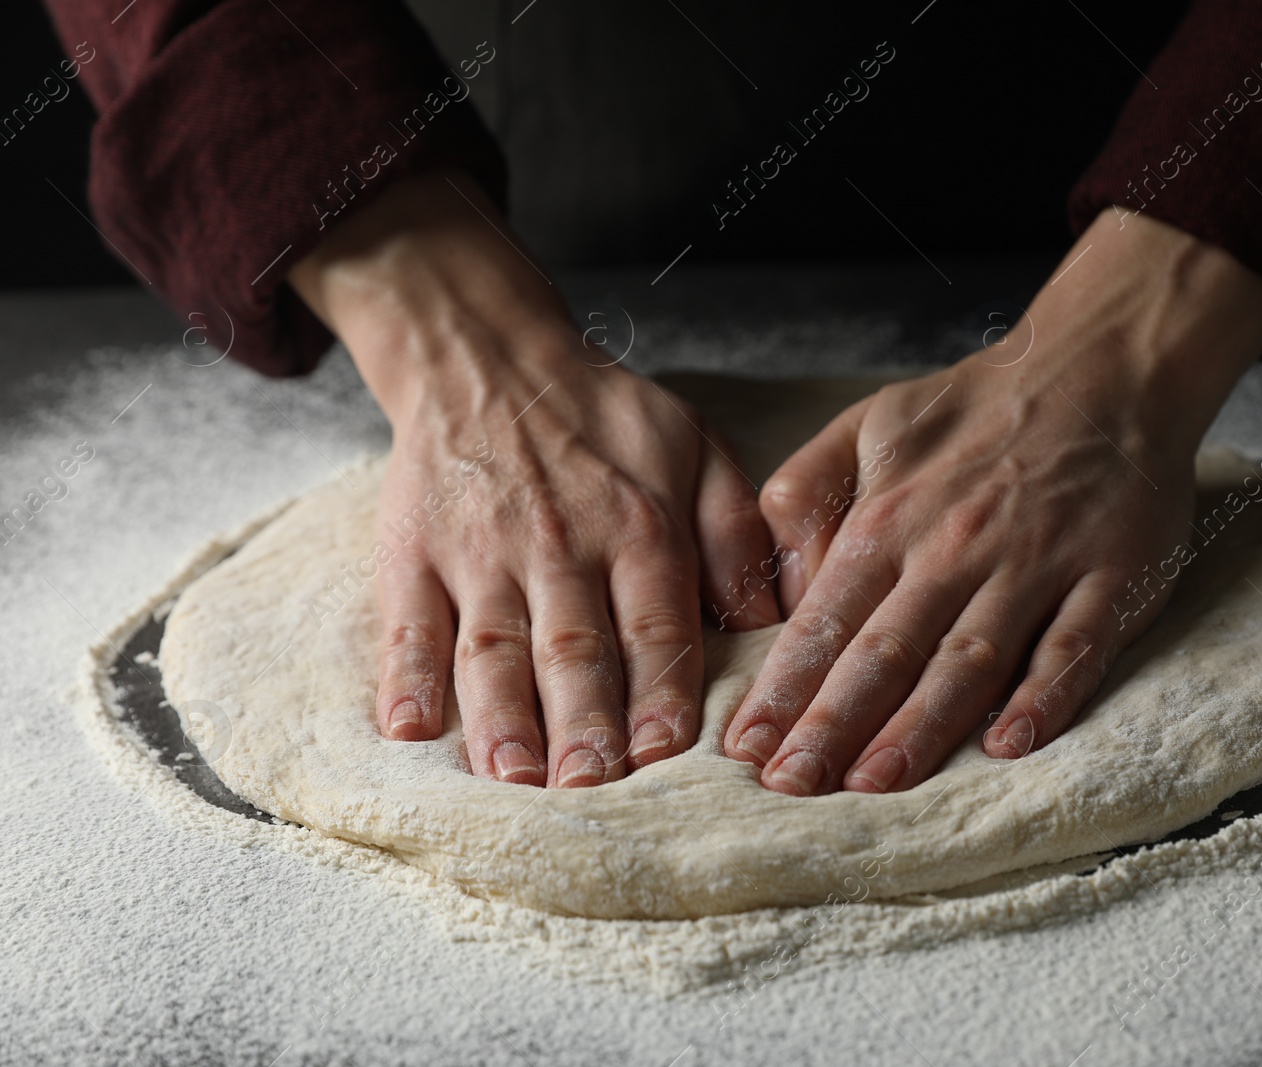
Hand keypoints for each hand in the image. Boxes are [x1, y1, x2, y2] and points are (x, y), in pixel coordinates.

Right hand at [290, 170, 778, 785]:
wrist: (488, 358)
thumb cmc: (604, 416)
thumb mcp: (695, 449)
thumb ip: (736, 533)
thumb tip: (771, 620)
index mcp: (638, 525)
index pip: (655, 623)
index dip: (662, 690)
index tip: (667, 752)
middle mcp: (560, 544)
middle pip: (574, 648)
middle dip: (585, 723)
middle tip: (591, 788)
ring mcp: (480, 552)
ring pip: (492, 646)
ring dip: (503, 717)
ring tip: (514, 778)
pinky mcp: (415, 553)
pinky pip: (409, 624)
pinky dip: (406, 676)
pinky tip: (409, 729)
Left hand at [723, 208, 1261, 794]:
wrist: (1106, 366)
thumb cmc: (978, 409)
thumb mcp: (868, 423)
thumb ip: (806, 492)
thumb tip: (775, 583)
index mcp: (890, 517)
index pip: (824, 619)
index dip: (783, 688)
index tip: (744, 748)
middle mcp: (954, 547)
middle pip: (885, 651)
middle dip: (832, 723)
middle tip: (790, 786)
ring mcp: (1036, 564)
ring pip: (970, 659)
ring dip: (921, 725)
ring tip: (875, 782)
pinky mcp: (1110, 577)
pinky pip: (1074, 647)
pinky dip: (1044, 697)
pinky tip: (1011, 745)